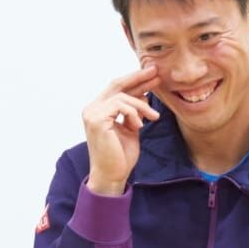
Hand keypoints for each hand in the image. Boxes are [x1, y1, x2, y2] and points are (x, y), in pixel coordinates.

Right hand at [82, 66, 160, 195]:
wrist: (112, 175)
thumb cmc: (120, 155)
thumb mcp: (130, 127)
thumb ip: (133, 111)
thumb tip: (144, 94)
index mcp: (98, 109)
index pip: (117, 88)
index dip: (135, 80)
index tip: (153, 76)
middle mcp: (91, 108)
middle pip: (116, 84)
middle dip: (138, 78)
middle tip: (156, 73)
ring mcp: (91, 113)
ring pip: (122, 96)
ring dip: (141, 105)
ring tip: (153, 117)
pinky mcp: (96, 119)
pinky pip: (120, 105)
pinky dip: (133, 112)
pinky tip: (140, 125)